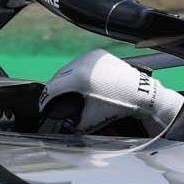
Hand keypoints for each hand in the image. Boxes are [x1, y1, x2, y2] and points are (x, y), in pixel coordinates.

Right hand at [37, 48, 183, 134]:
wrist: (140, 93)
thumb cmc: (118, 107)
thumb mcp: (92, 119)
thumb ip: (74, 124)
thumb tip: (64, 129)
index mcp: (79, 78)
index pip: (52, 88)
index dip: (45, 100)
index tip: (43, 108)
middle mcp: (82, 63)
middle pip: (58, 77)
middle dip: (53, 90)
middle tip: (51, 102)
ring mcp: (90, 57)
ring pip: (68, 68)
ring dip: (63, 80)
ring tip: (63, 92)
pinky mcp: (97, 54)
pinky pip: (79, 63)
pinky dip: (75, 72)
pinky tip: (76, 81)